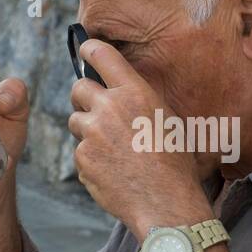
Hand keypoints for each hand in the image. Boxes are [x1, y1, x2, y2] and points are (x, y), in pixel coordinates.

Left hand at [68, 39, 213, 238]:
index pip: (101, 54)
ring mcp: (91, 133)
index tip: (85, 50)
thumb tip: (123, 92)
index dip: (89, 49)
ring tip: (112, 148)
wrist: (166, 202)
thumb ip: (140, 100)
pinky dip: (91, 159)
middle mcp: (109, 107)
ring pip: (76, 121)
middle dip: (84, 97)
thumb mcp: (166, 119)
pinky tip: (113, 170)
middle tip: (94, 109)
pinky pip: (80, 152)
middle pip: (79, 88)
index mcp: (134, 91)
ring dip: (87, 130)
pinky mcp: (82, 158)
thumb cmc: (176, 163)